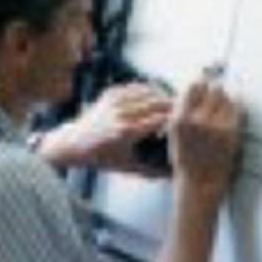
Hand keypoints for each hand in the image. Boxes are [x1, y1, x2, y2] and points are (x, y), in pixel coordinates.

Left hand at [37, 82, 173, 176]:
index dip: (176, 120)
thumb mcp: (127, 168)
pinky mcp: (111, 93)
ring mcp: (115, 101)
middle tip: (185, 112)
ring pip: (149, 91)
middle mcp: (121, 114)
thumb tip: (175, 175)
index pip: (160, 119)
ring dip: (163, 96)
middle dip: (174, 106)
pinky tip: (156, 98)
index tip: (187, 124)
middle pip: (158, 103)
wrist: (74, 142)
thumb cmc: (101, 158)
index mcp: (126, 132)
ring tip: (173, 105)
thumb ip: (152, 171)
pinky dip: (149, 91)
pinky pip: (137, 86)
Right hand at [169, 77, 241, 197]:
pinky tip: (230, 117)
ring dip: (226, 101)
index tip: (206, 84)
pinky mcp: (231, 132)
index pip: (194, 86)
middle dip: (216, 92)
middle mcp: (197, 120)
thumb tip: (199, 84)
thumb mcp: (175, 133)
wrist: (200, 183)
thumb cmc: (187, 159)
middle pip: (214, 88)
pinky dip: (236, 109)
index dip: (202, 84)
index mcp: (180, 119)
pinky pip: (238, 109)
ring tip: (221, 114)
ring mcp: (215, 126)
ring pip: (228, 97)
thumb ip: (183, 110)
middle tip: (216, 101)